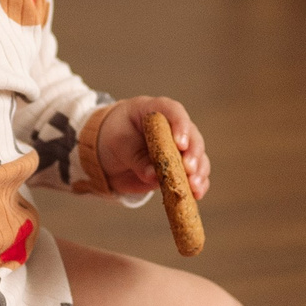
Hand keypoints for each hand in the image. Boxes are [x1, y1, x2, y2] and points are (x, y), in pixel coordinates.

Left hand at [95, 97, 209, 198]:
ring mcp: (178, 149)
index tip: (180, 144)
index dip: (180, 126)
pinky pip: (194, 175)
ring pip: (197, 157)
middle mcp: (173, 128)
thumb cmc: (112, 137)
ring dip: (199, 172)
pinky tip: (196, 194)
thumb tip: (154, 176)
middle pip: (192, 137)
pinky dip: (197, 185)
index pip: (174, 112)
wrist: (106, 154)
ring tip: (194, 187)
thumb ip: (136, 158)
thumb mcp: (118, 143)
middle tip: (188, 169)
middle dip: (193, 154)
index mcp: (156, 111)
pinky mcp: (178, 168)